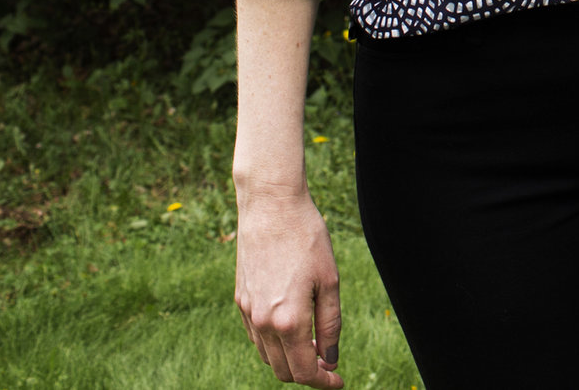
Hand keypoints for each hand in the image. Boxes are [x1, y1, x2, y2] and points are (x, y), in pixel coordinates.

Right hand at [235, 184, 344, 385]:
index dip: (323, 382)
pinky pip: (256, 336)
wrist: (271, 206)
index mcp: (288, 321)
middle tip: (328, 363)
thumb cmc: (307, 238)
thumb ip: (331, 324)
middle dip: (307, 374)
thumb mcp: (330, 281)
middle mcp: (263, 322)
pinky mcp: (240, 299)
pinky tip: (290, 328)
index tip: (338, 381)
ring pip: (267, 356)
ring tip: (313, 344)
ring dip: (289, 359)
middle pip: (283, 371)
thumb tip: (330, 359)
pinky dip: (273, 343)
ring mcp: (248, 312)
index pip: (304, 371)